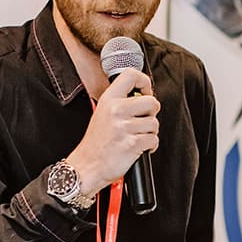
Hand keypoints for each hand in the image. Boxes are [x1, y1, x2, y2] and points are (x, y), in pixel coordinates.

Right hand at [68, 69, 158, 197]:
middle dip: (151, 113)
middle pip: (152, 101)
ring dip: (149, 132)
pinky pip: (154, 139)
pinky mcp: (132, 143)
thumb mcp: (102, 113)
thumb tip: (143, 96)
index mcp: (109, 100)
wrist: (87, 166)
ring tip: (135, 136)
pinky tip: (138, 147)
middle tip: (140, 121)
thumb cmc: (96, 143)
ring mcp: (124, 127)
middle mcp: (116, 110)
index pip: (131, 75)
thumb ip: (119, 102)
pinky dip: (150, 146)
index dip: (144, 82)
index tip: (145, 93)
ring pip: (154, 123)